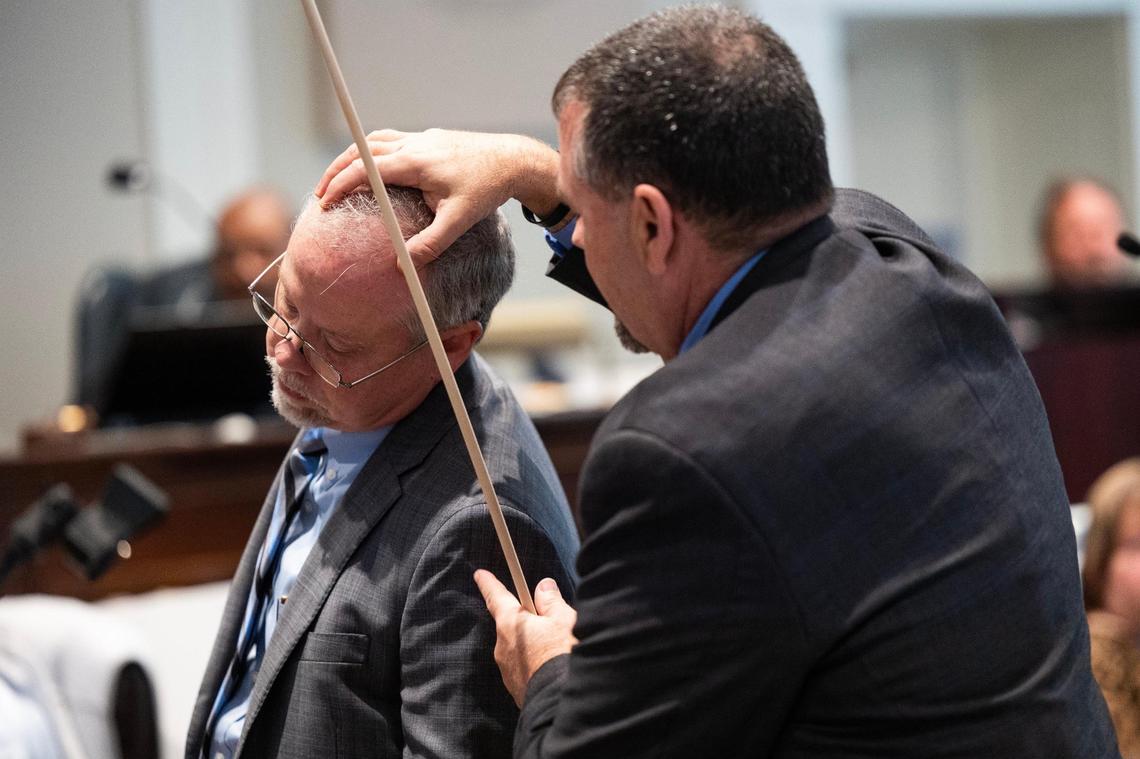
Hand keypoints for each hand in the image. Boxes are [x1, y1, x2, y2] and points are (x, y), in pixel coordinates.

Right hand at [314, 129, 561, 265]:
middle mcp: (414, 144)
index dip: (340, 185)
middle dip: (336, 171)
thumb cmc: (487, 189)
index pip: (366, 169)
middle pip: (361, 150)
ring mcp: (421, 138)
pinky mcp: (428, 139)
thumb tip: (403, 263)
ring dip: (352, 158)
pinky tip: (372, 171)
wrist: (513, 160)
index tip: (325, 203)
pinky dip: (372, 153)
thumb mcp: (459, 221)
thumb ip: (431, 244)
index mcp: (415, 161)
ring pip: (373, 140)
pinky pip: (390, 140)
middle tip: (320, 196)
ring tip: (338, 180)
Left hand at [474, 570, 577, 706]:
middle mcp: (502, 646)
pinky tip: (554, 669)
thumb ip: (551, 601)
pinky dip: (536, 664)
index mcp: (510, 623)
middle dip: (528, 620)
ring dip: (534, 645)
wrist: (562, 701)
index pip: (496, 597)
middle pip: (513, 624)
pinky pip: (525, 668)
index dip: (489, 584)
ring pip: (520, 647)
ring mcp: (507, 670)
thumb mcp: (564, 619)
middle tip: (552, 621)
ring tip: (560, 651)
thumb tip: (543, 587)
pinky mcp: (515, 689)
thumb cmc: (564, 655)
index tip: (479, 575)